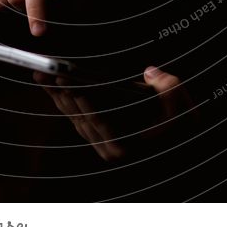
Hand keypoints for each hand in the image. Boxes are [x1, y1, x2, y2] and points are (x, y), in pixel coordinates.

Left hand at [35, 65, 199, 161]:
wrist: (184, 154)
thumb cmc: (182, 128)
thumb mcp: (181, 102)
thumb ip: (167, 84)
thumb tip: (149, 72)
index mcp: (126, 144)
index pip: (95, 116)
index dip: (76, 96)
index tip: (61, 79)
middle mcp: (112, 151)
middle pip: (79, 117)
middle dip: (59, 93)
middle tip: (41, 72)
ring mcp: (106, 150)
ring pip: (75, 120)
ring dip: (58, 99)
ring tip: (43, 78)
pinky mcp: (104, 144)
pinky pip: (80, 123)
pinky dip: (68, 106)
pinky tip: (58, 91)